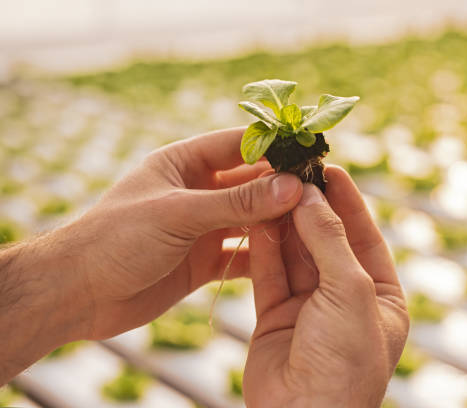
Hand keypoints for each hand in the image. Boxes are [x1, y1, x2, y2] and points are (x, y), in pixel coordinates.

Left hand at [61, 127, 302, 338]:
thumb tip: (291, 186)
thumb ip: (237, 203)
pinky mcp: (202, 261)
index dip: (275, 147)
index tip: (311, 153)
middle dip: (283, 188)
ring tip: (314, 225)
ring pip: (250, 219)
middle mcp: (197, 192)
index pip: (239, 144)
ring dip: (277, 223)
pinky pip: (241, 254)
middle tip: (321, 193)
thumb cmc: (116, 239)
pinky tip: (289, 259)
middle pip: (251, 183)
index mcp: (184, 164)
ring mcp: (201, 227)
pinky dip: (263, 256)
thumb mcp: (179, 213)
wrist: (77, 294)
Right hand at [243, 167, 409, 406]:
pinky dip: (264, 246)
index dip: (348, 201)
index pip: (364, 237)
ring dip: (285, 222)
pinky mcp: (276, 315)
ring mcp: (309, 306)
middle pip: (327, 241)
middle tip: (292, 172)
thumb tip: (312, 196)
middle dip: (311, 208)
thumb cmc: (343, 363)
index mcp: (379, 296)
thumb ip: (329, 241)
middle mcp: (345, 298)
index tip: (329, 168)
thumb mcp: (349, 293)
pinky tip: (259, 217)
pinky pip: (270, 273)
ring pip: (296, 253)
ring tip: (272, 187)